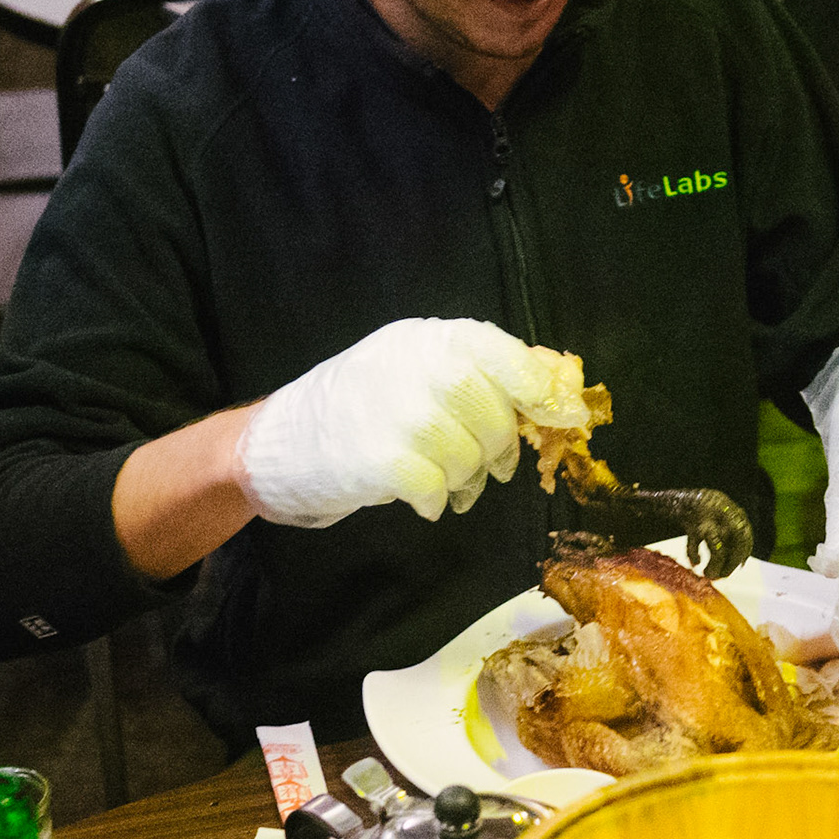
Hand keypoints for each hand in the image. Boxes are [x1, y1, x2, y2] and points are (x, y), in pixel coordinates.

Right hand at [235, 319, 591, 527]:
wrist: (276, 442)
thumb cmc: (359, 407)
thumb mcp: (415, 368)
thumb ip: (481, 369)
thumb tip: (556, 376)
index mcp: (427, 338)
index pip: (500, 351)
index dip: (539, 387)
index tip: (562, 416)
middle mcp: (413, 364)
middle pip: (494, 412)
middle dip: (500, 447)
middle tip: (490, 465)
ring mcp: (395, 410)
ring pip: (470, 455)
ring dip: (467, 478)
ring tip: (446, 480)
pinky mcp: (378, 459)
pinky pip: (438, 487)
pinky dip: (438, 500)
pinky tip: (422, 497)